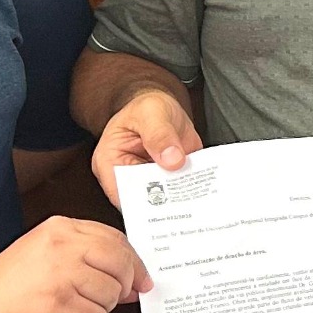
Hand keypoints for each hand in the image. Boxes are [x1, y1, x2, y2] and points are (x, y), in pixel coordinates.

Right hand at [0, 216, 151, 312]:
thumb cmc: (10, 283)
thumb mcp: (48, 252)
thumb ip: (89, 257)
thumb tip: (132, 278)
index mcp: (63, 228)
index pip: (117, 239)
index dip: (134, 261)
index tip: (140, 277)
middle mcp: (64, 247)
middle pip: (121, 264)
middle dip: (124, 286)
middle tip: (113, 298)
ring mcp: (61, 275)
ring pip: (111, 294)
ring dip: (99, 309)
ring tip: (75, 308)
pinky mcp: (57, 304)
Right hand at [91, 87, 202, 203]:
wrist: (164, 107)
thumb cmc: (148, 107)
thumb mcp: (152, 113)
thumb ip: (160, 134)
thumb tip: (172, 160)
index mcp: (109, 162)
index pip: (119, 192)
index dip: (139, 203)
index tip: (161, 205)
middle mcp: (125, 177)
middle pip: (141, 201)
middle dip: (163, 204)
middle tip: (185, 205)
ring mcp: (148, 182)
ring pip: (162, 201)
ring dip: (180, 201)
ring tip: (197, 203)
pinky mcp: (168, 183)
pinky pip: (178, 194)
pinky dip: (190, 194)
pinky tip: (203, 193)